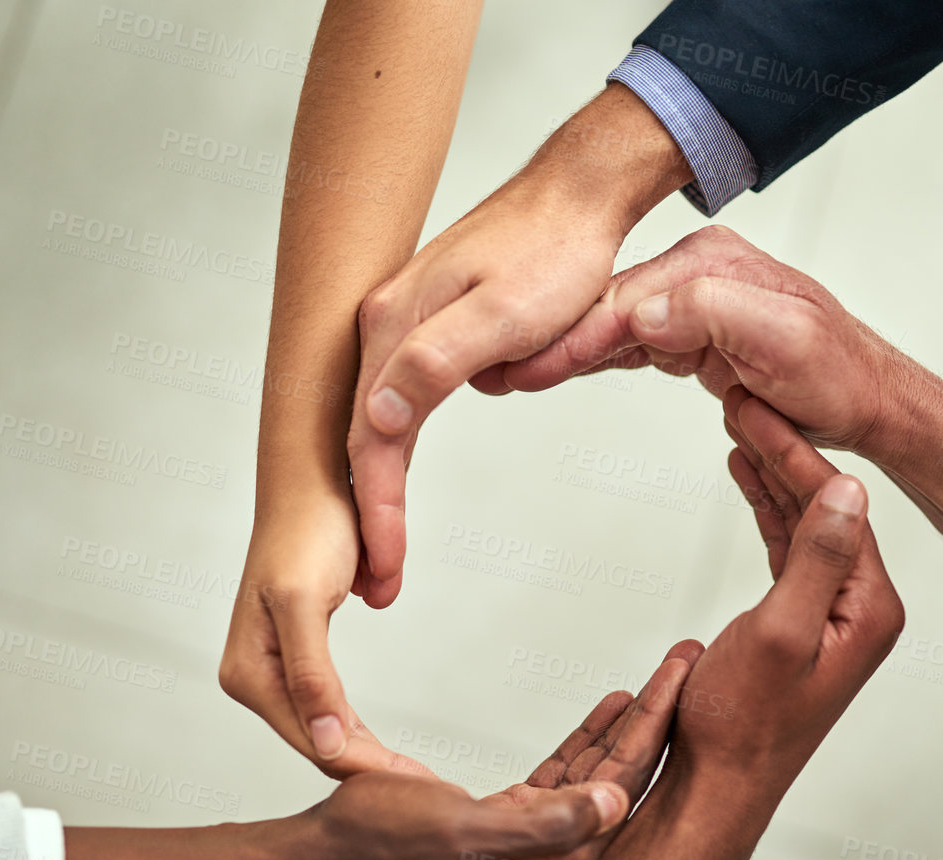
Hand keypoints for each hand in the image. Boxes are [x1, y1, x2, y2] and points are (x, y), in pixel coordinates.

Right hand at [219, 482, 401, 777]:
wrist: (313, 483)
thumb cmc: (308, 532)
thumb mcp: (305, 602)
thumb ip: (311, 676)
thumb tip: (327, 742)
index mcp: (248, 676)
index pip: (315, 743)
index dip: (367, 770)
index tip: (421, 793)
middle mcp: (254, 681)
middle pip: (320, 746)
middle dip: (372, 773)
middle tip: (434, 800)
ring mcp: (274, 672)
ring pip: (327, 734)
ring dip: (369, 760)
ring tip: (420, 787)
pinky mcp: (299, 659)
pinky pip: (332, 712)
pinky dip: (360, 734)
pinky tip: (390, 755)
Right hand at [305, 640, 700, 859]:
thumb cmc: (379, 845)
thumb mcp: (462, 830)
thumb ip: (544, 824)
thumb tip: (616, 803)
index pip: (625, 788)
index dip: (656, 725)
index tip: (687, 675)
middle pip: (621, 778)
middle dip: (655, 718)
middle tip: (688, 661)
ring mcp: (533, 849)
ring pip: (596, 774)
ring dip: (624, 725)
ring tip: (661, 676)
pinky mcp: (509, 828)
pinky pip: (563, 777)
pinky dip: (584, 741)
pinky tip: (607, 708)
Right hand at [346, 84, 693, 603]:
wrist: (579, 196)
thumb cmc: (553, 253)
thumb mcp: (504, 315)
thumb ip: (434, 365)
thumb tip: (373, 421)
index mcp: (394, 325)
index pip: (370, 437)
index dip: (375, 508)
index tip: (382, 567)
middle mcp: (386, 324)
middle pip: (364, 434)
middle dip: (369, 511)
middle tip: (378, 580)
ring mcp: (407, 325)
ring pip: (383, 420)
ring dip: (383, 485)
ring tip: (386, 548)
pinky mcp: (434, 328)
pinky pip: (409, 400)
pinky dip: (403, 445)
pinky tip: (399, 478)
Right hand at [505, 225, 932, 464]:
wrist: (870, 399)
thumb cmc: (838, 375)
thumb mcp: (784, 341)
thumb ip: (712, 315)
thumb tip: (640, 313)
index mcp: (713, 267)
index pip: (625, 301)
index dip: (572, 336)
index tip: (527, 364)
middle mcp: (699, 275)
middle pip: (608, 309)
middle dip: (553, 341)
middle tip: (499, 371)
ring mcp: (696, 304)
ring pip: (614, 327)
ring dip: (566, 351)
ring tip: (512, 373)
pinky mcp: (696, 336)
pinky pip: (633, 344)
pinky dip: (595, 357)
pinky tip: (560, 368)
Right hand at [667, 385, 904, 805]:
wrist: (717, 785)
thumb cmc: (742, 725)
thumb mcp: (781, 634)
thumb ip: (815, 559)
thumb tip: (850, 489)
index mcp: (871, 609)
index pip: (840, 510)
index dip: (797, 455)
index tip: (759, 412)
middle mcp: (862, 609)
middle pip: (826, 510)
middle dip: (785, 455)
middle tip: (745, 403)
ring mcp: (833, 617)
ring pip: (807, 525)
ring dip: (774, 477)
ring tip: (741, 426)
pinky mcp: (801, 624)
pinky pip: (789, 551)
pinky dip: (767, 511)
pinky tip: (746, 477)